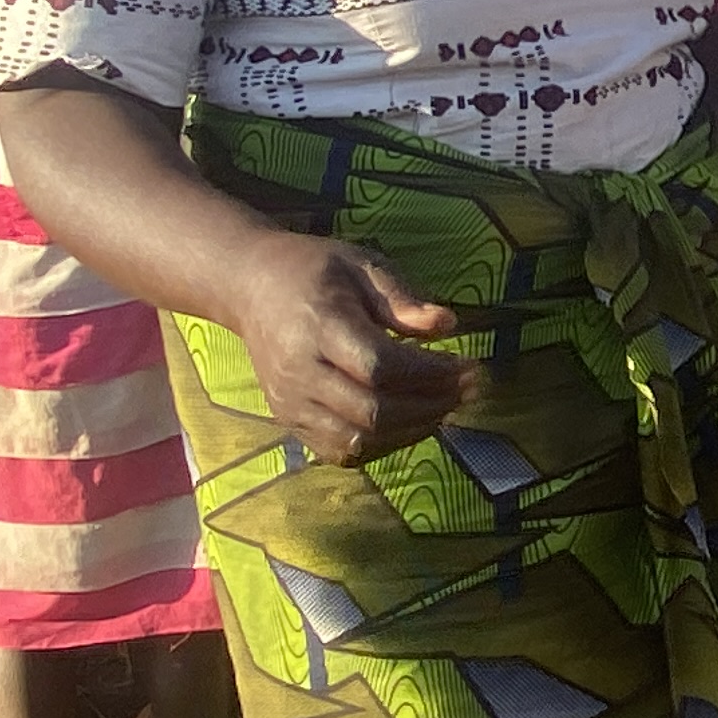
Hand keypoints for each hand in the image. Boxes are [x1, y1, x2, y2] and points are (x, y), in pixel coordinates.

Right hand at [222, 233, 470, 466]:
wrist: (249, 287)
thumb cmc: (313, 270)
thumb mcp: (361, 265)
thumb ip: (402, 298)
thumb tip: (448, 325)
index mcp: (319, 326)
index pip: (381, 366)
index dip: (431, 373)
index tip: (467, 365)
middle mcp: (300, 371)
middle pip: (373, 410)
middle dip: (430, 405)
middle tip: (465, 389)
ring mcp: (290, 402)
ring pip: (359, 438)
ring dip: (412, 429)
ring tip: (444, 406)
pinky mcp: (288, 421)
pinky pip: (340, 452)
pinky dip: (381, 445)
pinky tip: (409, 422)